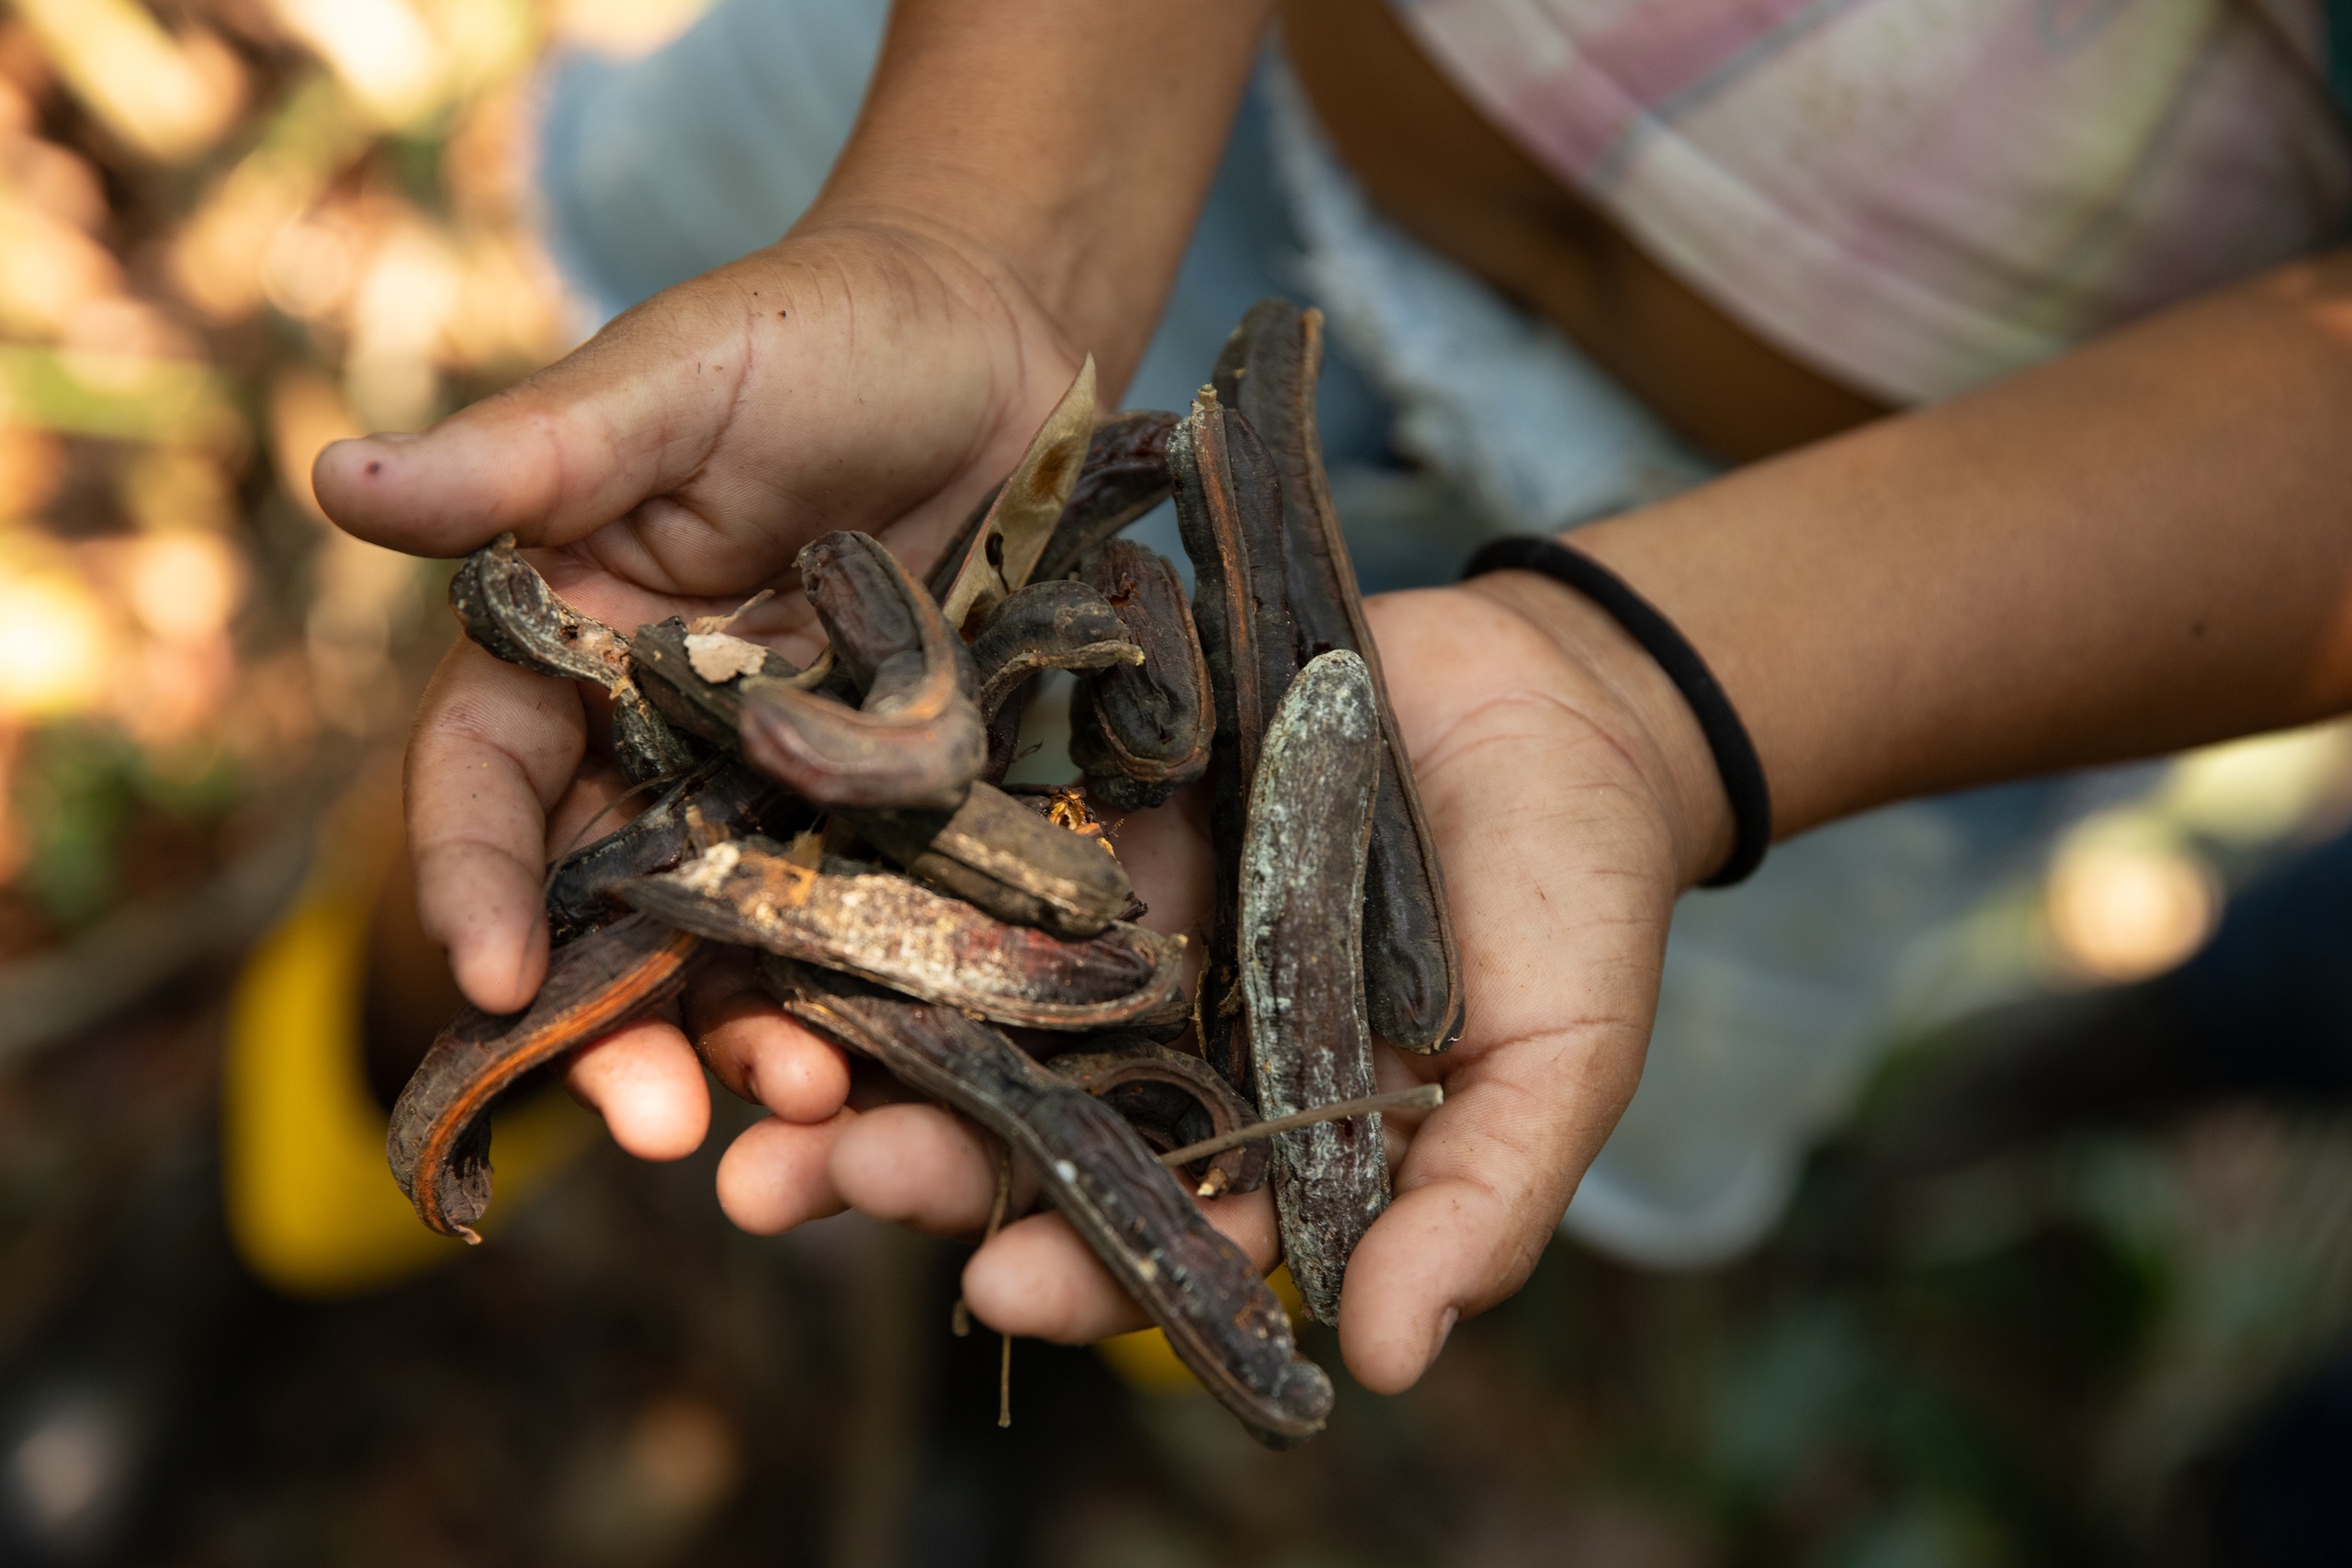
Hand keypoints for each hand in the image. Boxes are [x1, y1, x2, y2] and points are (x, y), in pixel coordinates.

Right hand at [316, 216, 1091, 1158]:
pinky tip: (919, 1067)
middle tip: (660, 1125)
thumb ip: (533, 456)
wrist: (1002, 347)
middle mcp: (662, 747)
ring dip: (760, 1042)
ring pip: (743, 948)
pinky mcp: (910, 812)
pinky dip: (890, 1000)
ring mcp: (790, 793)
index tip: (489, 979)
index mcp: (570, 654)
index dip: (475, 883)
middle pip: (607, 912)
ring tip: (810, 1113)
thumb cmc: (818, 335)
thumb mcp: (679, 380)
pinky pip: (885, 924)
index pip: (489, 787)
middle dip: (618, 1026)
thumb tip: (339, 480)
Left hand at [673, 572, 1730, 1393]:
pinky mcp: (1078, 811)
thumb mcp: (1558, 1063)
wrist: (1554, 702)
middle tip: (799, 1187)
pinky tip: (791, 895)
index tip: (999, 1290)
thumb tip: (1380, 1364)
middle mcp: (1164, 1050)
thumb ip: (1477, 1206)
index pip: (1152, 1241)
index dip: (1077, 1273)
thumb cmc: (1577, 899)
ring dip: (854, 1045)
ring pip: (964, 1004)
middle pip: (1018, 1131)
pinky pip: (971, 851)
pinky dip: (887, 878)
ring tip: (748, 1081)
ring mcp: (1111, 932)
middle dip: (908, 1166)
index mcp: (1263, 1144)